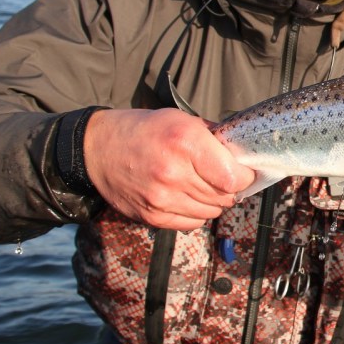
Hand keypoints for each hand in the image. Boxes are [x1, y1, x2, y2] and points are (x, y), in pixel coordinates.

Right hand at [83, 108, 255, 229]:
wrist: (99, 148)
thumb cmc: (145, 131)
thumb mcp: (181, 120)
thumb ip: (214, 139)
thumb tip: (242, 158)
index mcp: (185, 142)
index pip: (234, 177)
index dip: (244, 177)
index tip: (243, 172)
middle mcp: (174, 172)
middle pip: (225, 197)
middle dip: (229, 188)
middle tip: (221, 178)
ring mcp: (162, 198)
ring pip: (211, 212)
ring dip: (213, 202)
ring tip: (200, 185)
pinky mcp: (152, 216)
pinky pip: (192, 223)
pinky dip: (195, 213)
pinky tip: (186, 197)